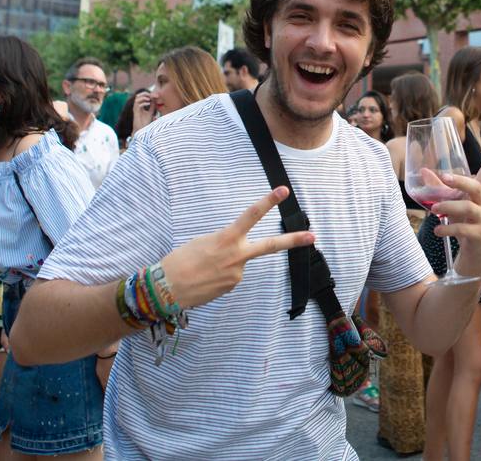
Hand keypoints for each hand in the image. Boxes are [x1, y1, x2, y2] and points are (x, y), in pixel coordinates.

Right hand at [131, 92, 157, 133]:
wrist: (142, 130)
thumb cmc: (145, 122)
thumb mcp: (150, 112)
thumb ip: (152, 106)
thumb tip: (155, 100)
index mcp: (139, 106)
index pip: (141, 96)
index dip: (147, 94)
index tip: (155, 95)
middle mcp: (136, 107)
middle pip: (137, 96)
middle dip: (144, 93)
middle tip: (151, 95)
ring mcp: (135, 109)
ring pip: (136, 99)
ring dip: (143, 97)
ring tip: (149, 99)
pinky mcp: (136, 112)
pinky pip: (138, 105)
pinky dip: (143, 103)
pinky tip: (148, 104)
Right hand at [158, 187, 316, 309]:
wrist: (166, 290)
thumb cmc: (179, 261)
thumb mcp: (202, 242)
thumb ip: (224, 242)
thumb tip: (235, 252)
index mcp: (226, 239)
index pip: (251, 215)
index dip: (268, 201)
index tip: (284, 190)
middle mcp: (237, 256)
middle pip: (270, 246)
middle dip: (293, 241)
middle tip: (313, 236)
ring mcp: (237, 274)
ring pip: (238, 262)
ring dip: (224, 263)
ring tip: (202, 269)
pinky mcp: (232, 286)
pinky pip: (230, 275)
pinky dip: (219, 274)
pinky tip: (205, 278)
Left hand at [429, 173, 480, 277]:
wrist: (474, 251)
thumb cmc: (463, 221)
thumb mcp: (452, 203)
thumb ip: (439, 188)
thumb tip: (423, 171)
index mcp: (477, 193)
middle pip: (476, 187)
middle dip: (461, 181)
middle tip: (444, 178)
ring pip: (468, 208)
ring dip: (449, 206)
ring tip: (434, 210)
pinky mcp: (479, 235)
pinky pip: (464, 229)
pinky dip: (449, 229)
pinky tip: (438, 230)